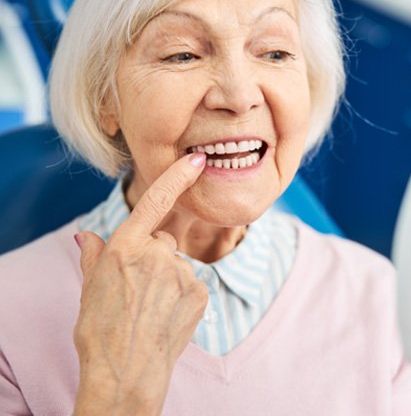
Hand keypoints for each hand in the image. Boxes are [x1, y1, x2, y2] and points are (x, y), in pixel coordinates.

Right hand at [73, 153, 207, 415]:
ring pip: (177, 265)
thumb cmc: (99, 330)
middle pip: (163, 242)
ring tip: (151, 308)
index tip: (196, 160)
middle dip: (154, 258)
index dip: (177, 177)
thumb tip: (88, 235)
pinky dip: (182, 295)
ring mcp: (181, 272)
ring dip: (168, 279)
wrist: (125, 372)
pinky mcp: (200, 292)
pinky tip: (167, 315)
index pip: (155, 201)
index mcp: (126, 247)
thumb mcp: (89, 288)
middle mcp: (157, 253)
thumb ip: (94, 255)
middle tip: (138, 290)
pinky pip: (192, 284)